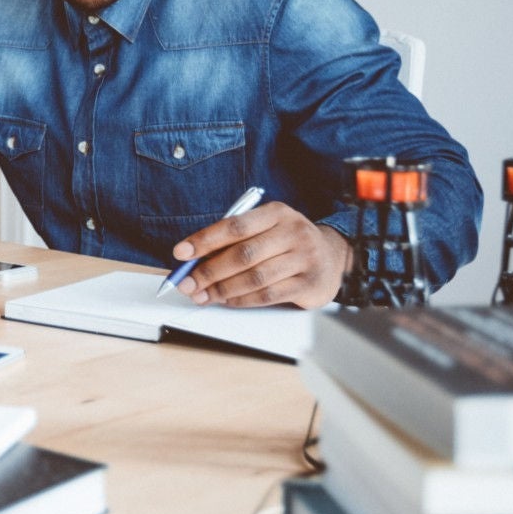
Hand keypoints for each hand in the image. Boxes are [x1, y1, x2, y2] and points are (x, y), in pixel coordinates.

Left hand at [171, 202, 348, 308]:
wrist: (332, 258)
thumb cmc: (287, 242)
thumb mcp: (266, 229)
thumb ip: (235, 240)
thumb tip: (194, 259)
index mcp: (277, 213)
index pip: (234, 225)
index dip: (205, 239)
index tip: (181, 252)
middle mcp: (293, 232)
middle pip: (243, 254)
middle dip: (208, 271)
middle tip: (187, 283)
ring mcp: (304, 258)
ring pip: (254, 278)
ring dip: (222, 289)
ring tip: (202, 295)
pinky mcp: (308, 284)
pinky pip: (267, 295)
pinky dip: (242, 300)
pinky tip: (227, 300)